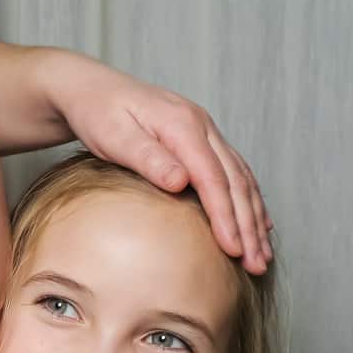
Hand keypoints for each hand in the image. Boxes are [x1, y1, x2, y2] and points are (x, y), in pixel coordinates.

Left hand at [37, 49, 273, 273]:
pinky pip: (233, 171)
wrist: (89, 88)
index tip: (234, 249)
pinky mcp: (200, 138)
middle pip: (236, 181)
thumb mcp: (114, 135)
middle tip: (258, 264)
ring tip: (262, 254)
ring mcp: (204, 130)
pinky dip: (247, 199)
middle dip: (249, 225)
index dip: (226, 216)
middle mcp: (202, 126)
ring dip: (254, 217)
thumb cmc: (97, 113)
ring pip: (241, 178)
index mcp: (183, 125)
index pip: (214, 179)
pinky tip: (256, 222)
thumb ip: (148, 158)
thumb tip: (181, 182)